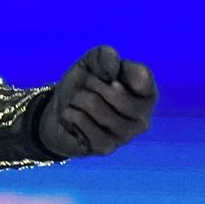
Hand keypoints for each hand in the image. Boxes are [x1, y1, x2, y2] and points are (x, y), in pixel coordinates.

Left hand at [38, 46, 156, 157]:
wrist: (58, 113)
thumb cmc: (82, 86)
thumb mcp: (90, 63)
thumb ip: (103, 56)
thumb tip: (111, 71)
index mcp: (146, 95)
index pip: (142, 76)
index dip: (117, 68)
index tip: (107, 74)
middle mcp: (142, 118)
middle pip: (114, 91)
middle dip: (90, 83)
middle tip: (86, 89)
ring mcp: (125, 136)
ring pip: (93, 104)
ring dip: (76, 98)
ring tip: (79, 104)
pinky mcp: (105, 147)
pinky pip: (80, 120)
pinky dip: (69, 113)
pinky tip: (73, 118)